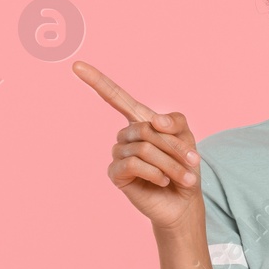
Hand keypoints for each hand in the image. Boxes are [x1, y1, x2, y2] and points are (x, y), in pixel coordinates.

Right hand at [72, 60, 203, 233]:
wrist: (184, 203)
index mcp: (140, 121)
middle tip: (193, 161)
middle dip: (173, 146)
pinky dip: (154, 172)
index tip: (76, 65)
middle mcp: (126, 135)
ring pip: (143, 148)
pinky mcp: (116, 174)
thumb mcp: (188, 138)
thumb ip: (175, 122)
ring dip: (169, 163)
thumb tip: (155, 121)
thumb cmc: (184, 168)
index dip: (96, 81)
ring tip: (184, 177)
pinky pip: (132, 164)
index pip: (116, 97)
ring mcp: (119, 154)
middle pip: (146, 128)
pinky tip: (162, 181)